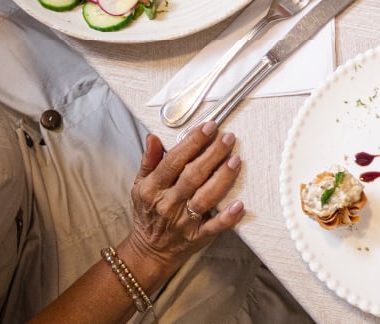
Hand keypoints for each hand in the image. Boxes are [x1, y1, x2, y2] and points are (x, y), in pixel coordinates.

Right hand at [123, 122, 244, 276]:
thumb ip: (149, 161)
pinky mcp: (198, 236)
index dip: (192, 142)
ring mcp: (184, 221)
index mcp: (153, 188)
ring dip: (222, 179)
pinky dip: (227, 217)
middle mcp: (169, 203)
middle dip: (212, 154)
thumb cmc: (148, 212)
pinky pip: (214, 227)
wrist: (149, 251)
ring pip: (205, 197)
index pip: (173, 161)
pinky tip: (239, 205)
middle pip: (192, 176)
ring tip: (236, 160)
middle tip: (228, 138)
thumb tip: (153, 137)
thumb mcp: (140, 186)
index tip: (208, 127)